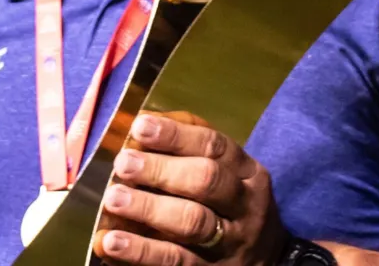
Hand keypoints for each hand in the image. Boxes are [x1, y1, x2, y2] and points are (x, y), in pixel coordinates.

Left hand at [93, 112, 287, 264]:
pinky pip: (175, 261)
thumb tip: (142, 126)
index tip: (141, 126)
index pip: (214, 146)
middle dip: (162, 170)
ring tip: (113, 199)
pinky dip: (141, 252)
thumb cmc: (232, 206)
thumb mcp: (230, 175)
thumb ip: (194, 152)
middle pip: (206, 181)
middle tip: (123, 163)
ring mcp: (229, 244)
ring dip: (149, 209)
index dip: (176, 135)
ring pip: (192, 223)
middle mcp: (244, 206)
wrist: (266, 263)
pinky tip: (113, 243)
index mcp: (248, 173)